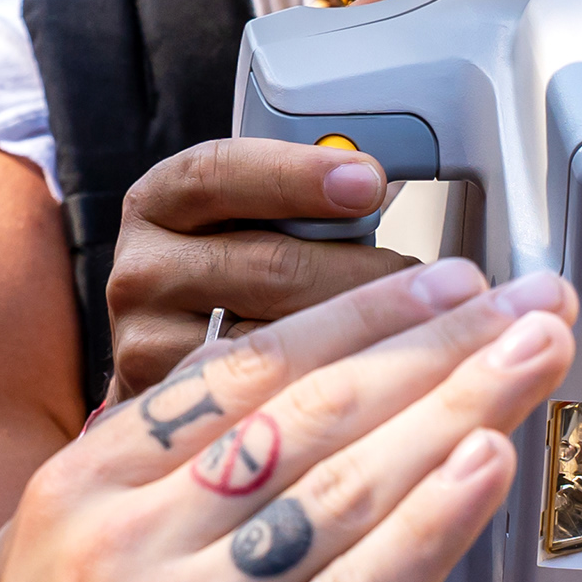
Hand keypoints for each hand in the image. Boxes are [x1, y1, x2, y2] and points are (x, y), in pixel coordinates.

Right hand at [0, 259, 571, 581]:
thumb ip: (110, 506)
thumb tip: (182, 418)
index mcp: (71, 502)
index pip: (236, 379)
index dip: (353, 322)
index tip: (439, 285)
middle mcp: (116, 551)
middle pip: (308, 417)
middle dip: (435, 345)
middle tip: (526, 300)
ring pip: (342, 495)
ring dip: (461, 409)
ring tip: (537, 356)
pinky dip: (431, 530)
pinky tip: (489, 471)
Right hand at [104, 137, 422, 404]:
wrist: (175, 387)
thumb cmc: (228, 286)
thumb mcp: (244, 223)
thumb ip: (298, 201)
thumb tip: (381, 188)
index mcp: (160, 202)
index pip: (220, 173)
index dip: (299, 174)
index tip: (368, 181)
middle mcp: (142, 270)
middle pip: (270, 264)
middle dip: (367, 271)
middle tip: (440, 281)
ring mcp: (146, 342)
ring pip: (280, 338)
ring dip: (366, 334)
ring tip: (426, 331)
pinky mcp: (171, 409)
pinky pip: (272, 396)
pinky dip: (335, 384)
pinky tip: (380, 380)